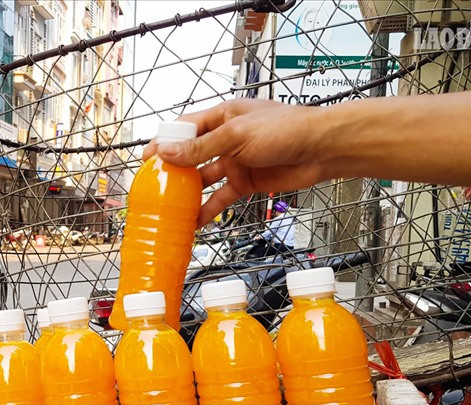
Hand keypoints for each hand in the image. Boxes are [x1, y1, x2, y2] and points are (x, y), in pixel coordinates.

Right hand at [142, 99, 327, 227]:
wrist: (322, 149)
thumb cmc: (286, 129)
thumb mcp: (237, 135)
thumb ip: (202, 147)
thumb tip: (167, 152)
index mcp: (222, 116)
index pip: (185, 128)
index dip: (165, 142)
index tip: (148, 158)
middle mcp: (226, 138)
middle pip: (191, 154)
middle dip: (173, 170)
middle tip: (153, 186)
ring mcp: (236, 161)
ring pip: (204, 178)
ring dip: (188, 192)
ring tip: (169, 207)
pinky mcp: (247, 182)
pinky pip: (222, 197)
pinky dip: (209, 209)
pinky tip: (195, 222)